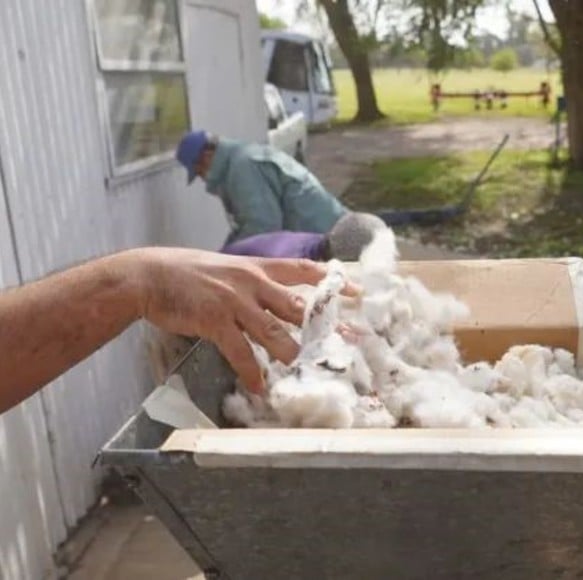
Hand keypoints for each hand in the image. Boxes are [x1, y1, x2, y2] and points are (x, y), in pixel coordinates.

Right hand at [122, 248, 358, 393]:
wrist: (147, 275)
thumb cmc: (187, 273)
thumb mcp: (228, 268)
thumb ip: (254, 282)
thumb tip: (277, 298)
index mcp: (258, 267)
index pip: (304, 270)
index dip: (333, 281)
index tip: (358, 291)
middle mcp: (253, 282)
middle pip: (299, 305)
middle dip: (326, 324)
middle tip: (349, 340)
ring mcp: (235, 301)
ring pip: (275, 332)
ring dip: (293, 355)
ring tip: (309, 372)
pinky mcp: (215, 320)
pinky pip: (241, 352)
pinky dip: (252, 373)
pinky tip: (259, 388)